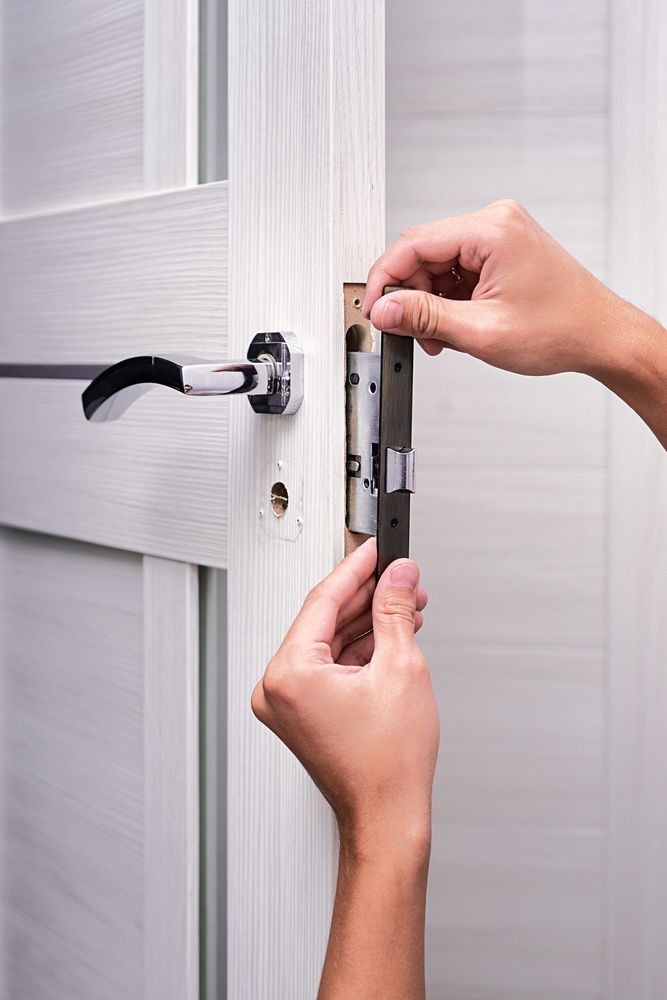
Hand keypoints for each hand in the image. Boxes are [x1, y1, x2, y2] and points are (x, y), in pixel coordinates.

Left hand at [251, 538, 437, 851]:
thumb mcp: (400, 668)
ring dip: (369, 623)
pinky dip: (360, 650)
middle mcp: (277, 687)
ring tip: (407, 606)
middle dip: (370, 597)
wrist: (388, 817)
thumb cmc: (387, 765)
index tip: (376, 549)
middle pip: (325, 620)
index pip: (323, 601)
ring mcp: (286, 703)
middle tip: (402, 577)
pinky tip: (392, 635)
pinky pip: (329, 665)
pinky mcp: (302, 712)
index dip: (356, 569)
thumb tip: (398, 577)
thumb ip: (395, 611)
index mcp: (288, 674)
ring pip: (330, 642)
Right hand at [364, 199, 640, 379]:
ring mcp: (499, 235)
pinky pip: (456, 271)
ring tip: (442, 336)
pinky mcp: (501, 250)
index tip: (374, 310)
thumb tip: (384, 311)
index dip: (384, 279)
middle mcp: (495, 222)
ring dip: (430, 303)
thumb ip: (425, 318)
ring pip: (437, 265)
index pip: (413, 243)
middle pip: (423, 253)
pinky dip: (449, 300)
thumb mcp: (481, 330)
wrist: (600, 337)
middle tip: (411, 332)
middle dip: (411, 296)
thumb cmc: (561, 329)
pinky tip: (457, 324)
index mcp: (492, 230)